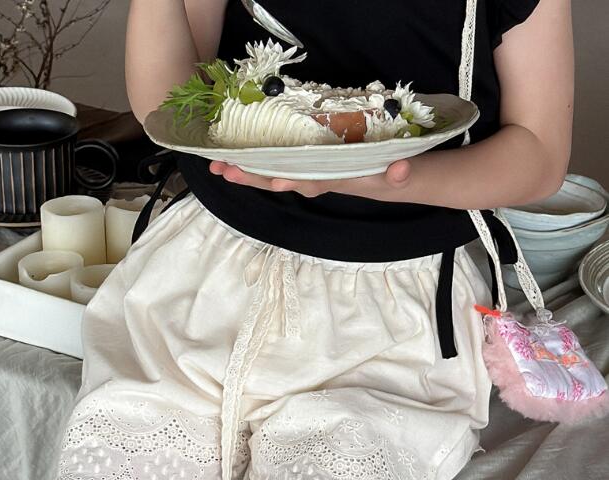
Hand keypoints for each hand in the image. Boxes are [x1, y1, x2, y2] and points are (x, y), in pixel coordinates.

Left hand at [208, 159, 412, 198]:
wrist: (390, 179)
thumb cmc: (392, 175)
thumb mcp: (401, 175)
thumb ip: (400, 174)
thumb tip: (401, 170)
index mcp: (338, 180)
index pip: (314, 181)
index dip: (295, 180)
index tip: (276, 179)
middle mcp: (318, 178)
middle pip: (282, 179)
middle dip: (254, 176)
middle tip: (225, 170)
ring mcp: (310, 172)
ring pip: (274, 172)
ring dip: (247, 170)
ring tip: (219, 166)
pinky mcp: (306, 163)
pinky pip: (277, 163)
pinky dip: (256, 161)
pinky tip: (235, 158)